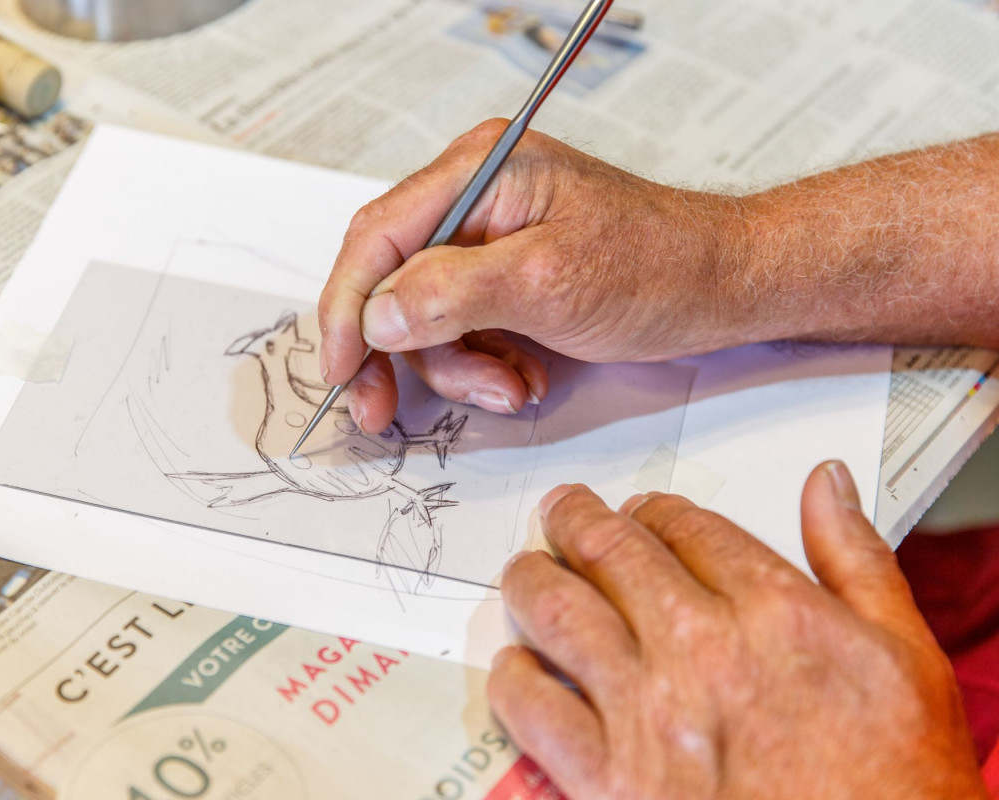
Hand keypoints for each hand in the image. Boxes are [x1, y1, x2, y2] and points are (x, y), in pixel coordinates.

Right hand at [317, 120, 745, 432]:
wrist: (724, 287)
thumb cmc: (659, 267)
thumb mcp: (550, 282)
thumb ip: (453, 293)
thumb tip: (377, 312)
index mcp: (479, 171)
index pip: (378, 236)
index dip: (346, 307)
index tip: (341, 369)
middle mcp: (475, 197)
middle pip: (391, 279)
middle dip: (397, 351)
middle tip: (384, 411)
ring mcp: (489, 239)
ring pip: (425, 317)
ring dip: (458, 367)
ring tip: (511, 388)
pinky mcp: (505, 276)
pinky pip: (462, 329)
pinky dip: (484, 366)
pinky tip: (526, 379)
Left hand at [488, 462, 986, 798]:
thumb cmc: (898, 783)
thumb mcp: (908, 658)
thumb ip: (858, 560)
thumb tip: (824, 484)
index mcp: (774, 612)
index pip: (687, 528)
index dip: (653, 510)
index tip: (639, 510)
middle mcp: (701, 650)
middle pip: (612, 553)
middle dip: (576, 521)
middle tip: (560, 511)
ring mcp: (648, 715)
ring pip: (559, 612)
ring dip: (532, 579)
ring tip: (525, 570)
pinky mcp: (610, 780)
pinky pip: (535, 709)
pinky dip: (514, 678)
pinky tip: (516, 666)